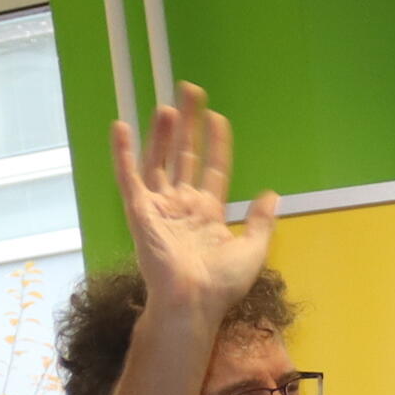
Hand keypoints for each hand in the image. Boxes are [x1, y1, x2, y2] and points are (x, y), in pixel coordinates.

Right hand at [113, 84, 279, 323]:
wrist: (194, 302)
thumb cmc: (222, 284)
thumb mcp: (253, 249)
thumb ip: (262, 221)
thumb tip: (273, 194)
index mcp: (207, 213)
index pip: (211, 168)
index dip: (215, 143)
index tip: (218, 117)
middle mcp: (181, 206)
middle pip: (184, 156)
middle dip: (188, 125)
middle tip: (190, 92)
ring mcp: (159, 208)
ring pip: (159, 161)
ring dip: (162, 133)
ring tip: (168, 106)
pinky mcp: (139, 212)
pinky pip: (129, 178)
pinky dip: (123, 153)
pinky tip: (121, 126)